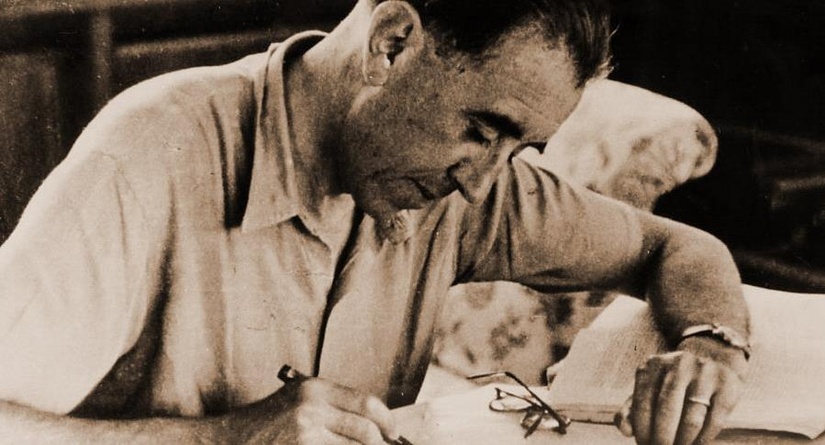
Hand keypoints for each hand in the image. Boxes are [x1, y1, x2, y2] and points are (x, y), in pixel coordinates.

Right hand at [218, 376, 397, 444]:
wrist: (227, 441)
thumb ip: (333, 407)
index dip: (387, 421)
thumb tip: (374, 426)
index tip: (393, 432)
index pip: (367, 403)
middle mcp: (311, 408)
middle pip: (366, 431)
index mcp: (315, 388)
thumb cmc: (264, 423)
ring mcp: (305, 435)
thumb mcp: (298, 401)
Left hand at [615, 337, 748, 444]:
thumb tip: (625, 430)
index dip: (642, 430)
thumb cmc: (673, 382)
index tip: (643, 444)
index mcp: (654, 365)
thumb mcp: (650, 387)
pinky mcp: (728, 385)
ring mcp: (705, 374)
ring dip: (682, 442)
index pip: (643, 403)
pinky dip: (702, 439)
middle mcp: (679, 365)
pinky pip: (714, 421)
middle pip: (666, 412)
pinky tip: (695, 444)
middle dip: (661, 440)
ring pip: (691, 420)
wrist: (713, 358)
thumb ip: (631, 409)